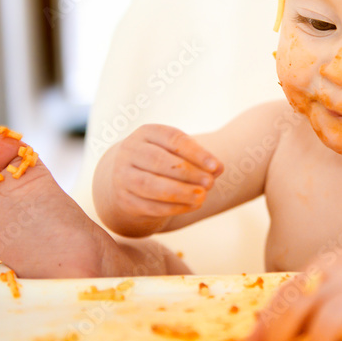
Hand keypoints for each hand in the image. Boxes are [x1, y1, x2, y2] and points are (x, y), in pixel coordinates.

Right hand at [108, 124, 222, 220]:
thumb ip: (199, 158)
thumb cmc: (163, 161)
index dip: (196, 152)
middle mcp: (130, 151)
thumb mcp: (179, 153)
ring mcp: (122, 175)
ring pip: (150, 185)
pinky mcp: (124, 199)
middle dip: (188, 173)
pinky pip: (149, 205)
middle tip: (210, 183)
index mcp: (146, 132)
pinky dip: (173, 208)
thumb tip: (218, 168)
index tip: (216, 166)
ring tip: (202, 196)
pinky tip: (192, 206)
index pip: (172, 138)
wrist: (128, 178)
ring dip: (180, 192)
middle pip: (159, 160)